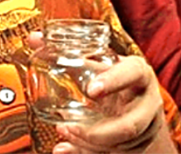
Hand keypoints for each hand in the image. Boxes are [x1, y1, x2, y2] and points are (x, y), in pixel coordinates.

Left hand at [51, 55, 167, 153]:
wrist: (141, 104)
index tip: (91, 90)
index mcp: (138, 73)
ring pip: (120, 144)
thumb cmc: (117, 80)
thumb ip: (68, 54)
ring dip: (90, 142)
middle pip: (132, 124)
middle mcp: (147, 101)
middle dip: (101, 133)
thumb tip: (33, 38)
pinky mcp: (137, 145)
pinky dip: (88, 151)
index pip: (133, 72)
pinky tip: (67, 147)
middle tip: (69, 127)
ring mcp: (144, 127)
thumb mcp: (100, 66)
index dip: (114, 81)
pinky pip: (114, 151)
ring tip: (65, 131)